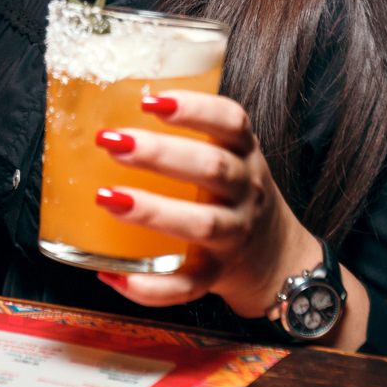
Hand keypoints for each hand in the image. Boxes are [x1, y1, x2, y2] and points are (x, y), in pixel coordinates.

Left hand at [90, 92, 368, 348]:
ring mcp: (234, 236)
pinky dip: (149, 287)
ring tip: (108, 197)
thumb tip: (113, 105)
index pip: (230, 122)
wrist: (278, 259)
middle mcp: (244, 193)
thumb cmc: (236, 195)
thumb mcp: (231, 156)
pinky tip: (113, 273)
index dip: (194, 108)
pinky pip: (186, 286)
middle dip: (159, 154)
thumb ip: (191, 133)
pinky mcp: (217, 276)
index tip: (150, 100)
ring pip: (201, 225)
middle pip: (211, 169)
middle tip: (111, 141)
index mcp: (245, 155)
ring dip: (151, 211)